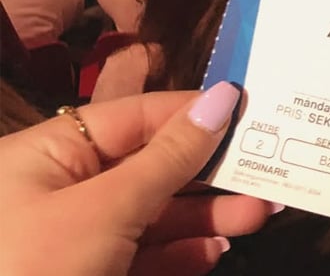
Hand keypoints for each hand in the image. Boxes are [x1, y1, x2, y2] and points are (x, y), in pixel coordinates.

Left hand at [0, 83, 277, 275]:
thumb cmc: (37, 269)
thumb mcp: (106, 209)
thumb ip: (170, 156)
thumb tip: (223, 96)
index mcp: (49, 156)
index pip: (135, 116)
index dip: (193, 112)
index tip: (251, 110)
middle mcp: (60, 192)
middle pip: (150, 167)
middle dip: (210, 172)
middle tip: (266, 171)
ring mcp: (73, 243)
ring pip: (152, 216)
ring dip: (206, 217)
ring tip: (258, 215)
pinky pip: (142, 257)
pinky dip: (181, 255)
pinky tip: (215, 252)